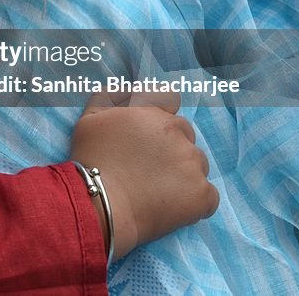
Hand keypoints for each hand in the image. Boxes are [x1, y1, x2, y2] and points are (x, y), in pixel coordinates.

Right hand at [70, 89, 218, 258]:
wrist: (99, 204)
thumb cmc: (91, 161)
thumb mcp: (90, 118)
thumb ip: (112, 98)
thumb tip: (130, 91)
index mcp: (156, 116)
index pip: (172, 111)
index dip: (161, 127)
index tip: (149, 145)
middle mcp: (180, 134)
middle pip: (186, 140)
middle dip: (172, 152)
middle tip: (148, 171)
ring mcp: (194, 165)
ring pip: (197, 167)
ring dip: (183, 176)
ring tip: (157, 192)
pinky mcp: (203, 195)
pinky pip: (207, 196)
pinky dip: (193, 202)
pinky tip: (170, 207)